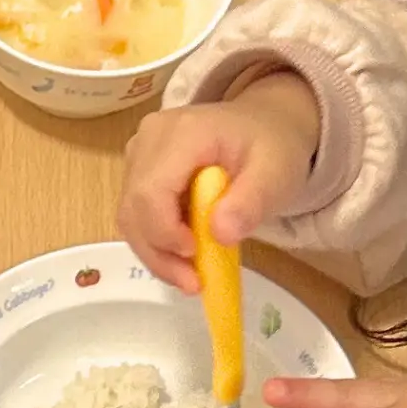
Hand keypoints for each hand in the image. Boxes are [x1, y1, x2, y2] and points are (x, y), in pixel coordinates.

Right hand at [117, 81, 321, 293]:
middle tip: (194, 284)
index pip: (151, 191)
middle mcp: (149, 139)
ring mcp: (139, 154)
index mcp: (182, 132)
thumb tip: (220, 234)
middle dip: (159, 254)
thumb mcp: (277, 172)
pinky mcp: (138, 171)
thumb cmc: (273, 146)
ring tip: (191, 277)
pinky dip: (157, 244)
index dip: (164, 232)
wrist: (266, 124)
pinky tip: (184, 257)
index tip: (195, 256)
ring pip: (129, 217)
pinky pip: (137, 216)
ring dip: (156, 255)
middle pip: (133, 208)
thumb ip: (251, 201)